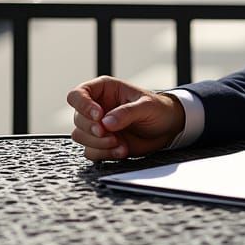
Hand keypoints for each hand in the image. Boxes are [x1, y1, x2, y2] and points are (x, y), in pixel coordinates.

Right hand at [67, 75, 185, 161]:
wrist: (167, 128)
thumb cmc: (158, 109)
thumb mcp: (147, 105)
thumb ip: (127, 112)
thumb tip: (106, 122)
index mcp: (104, 90)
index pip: (78, 94)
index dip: (83, 105)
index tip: (99, 116)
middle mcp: (97, 107)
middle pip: (77, 119)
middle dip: (92, 129)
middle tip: (110, 134)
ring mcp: (98, 127)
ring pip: (80, 136)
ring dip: (98, 143)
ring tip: (120, 144)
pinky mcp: (102, 144)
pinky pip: (91, 152)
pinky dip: (104, 154)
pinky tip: (121, 150)